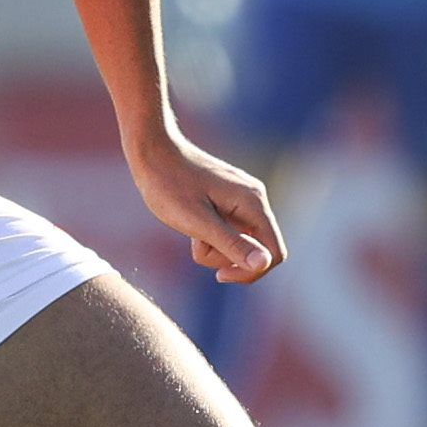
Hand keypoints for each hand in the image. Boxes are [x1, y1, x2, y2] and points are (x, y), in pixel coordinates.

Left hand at [127, 121, 281, 282]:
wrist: (151, 151)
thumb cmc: (169, 185)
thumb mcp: (198, 221)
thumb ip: (232, 243)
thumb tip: (264, 264)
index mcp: (253, 204)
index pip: (275, 253)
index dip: (252, 272)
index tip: (219, 276)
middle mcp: (254, 200)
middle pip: (257, 250)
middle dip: (226, 258)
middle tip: (197, 245)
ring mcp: (242, 199)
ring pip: (239, 242)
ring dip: (215, 247)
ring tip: (190, 232)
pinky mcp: (228, 200)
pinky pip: (228, 230)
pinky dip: (210, 236)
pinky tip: (191, 225)